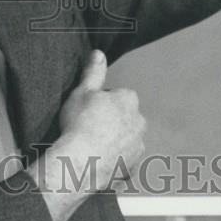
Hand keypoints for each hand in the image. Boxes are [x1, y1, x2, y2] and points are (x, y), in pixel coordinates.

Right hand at [56, 50, 146, 185]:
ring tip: (92, 145)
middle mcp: (139, 122)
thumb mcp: (82, 91)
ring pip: (125, 138)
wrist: (80, 163)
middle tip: (88, 127)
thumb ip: (93, 72)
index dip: (100, 102)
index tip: (88, 110)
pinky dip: (113, 158)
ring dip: (113, 140)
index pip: (116, 95)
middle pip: (123, 117)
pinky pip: (123, 158)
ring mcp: (138, 146)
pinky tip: (97, 159)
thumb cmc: (80, 125)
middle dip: (110, 121)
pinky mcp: (133, 166)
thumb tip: (98, 54)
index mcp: (129, 100)